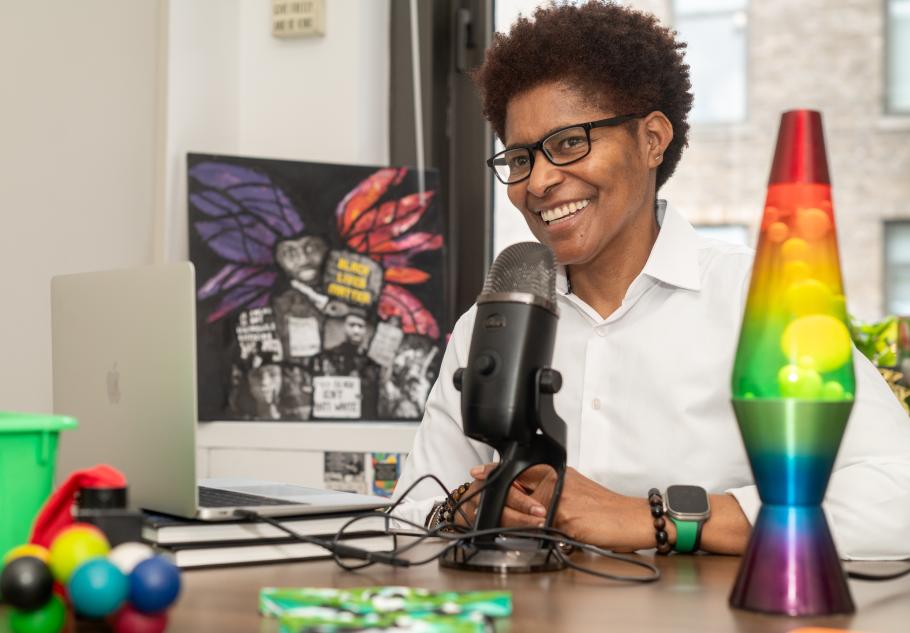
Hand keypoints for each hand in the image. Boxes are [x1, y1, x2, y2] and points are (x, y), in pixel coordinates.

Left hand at [466, 463, 653, 550]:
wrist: (632, 519)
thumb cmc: (608, 510)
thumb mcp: (576, 493)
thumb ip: (551, 495)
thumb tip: (530, 506)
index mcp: (558, 474)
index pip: (520, 469)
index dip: (496, 470)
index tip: (478, 471)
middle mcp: (556, 482)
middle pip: (515, 489)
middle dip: (499, 501)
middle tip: (486, 500)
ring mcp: (559, 499)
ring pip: (522, 510)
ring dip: (513, 520)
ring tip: (511, 525)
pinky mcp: (565, 518)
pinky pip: (538, 526)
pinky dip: (531, 533)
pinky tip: (534, 537)